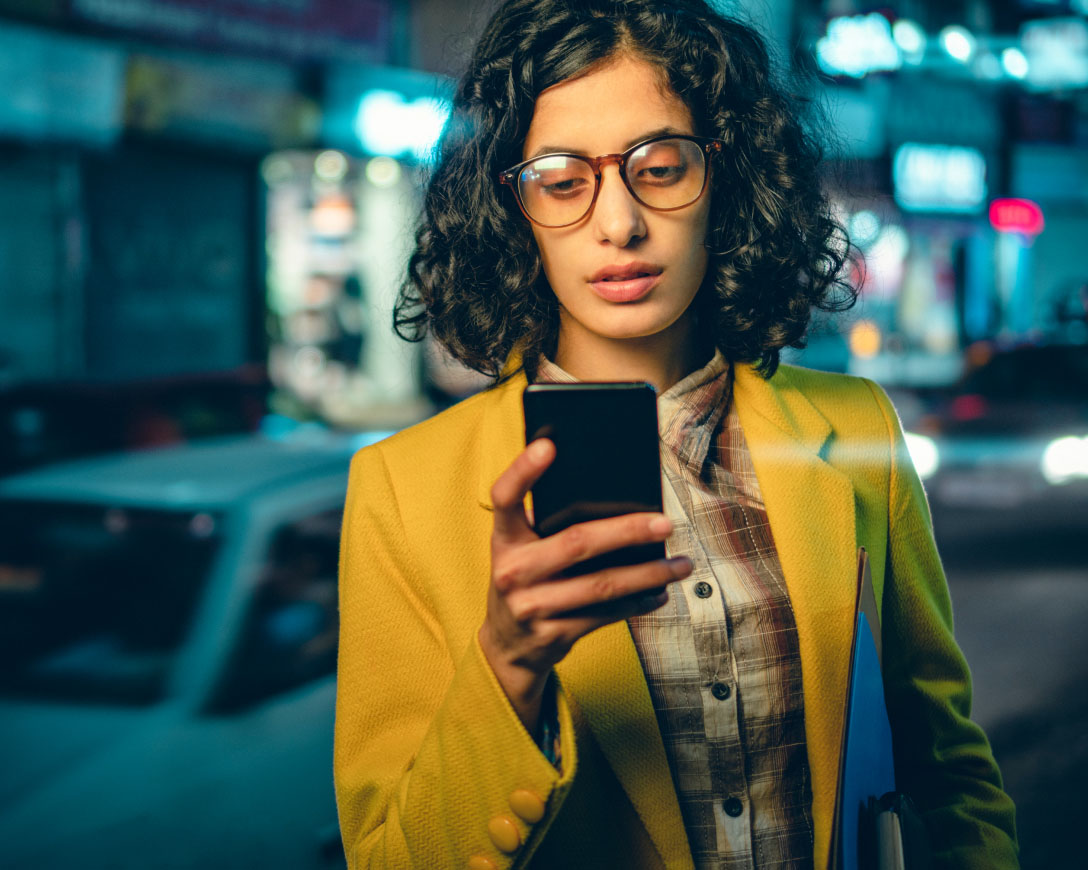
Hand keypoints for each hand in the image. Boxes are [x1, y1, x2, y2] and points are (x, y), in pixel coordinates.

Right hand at [478, 437, 692, 731]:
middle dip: (627, 532)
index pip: (505, 497)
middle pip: (576, 543)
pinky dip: (638, 602)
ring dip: (648, 574)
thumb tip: (616, 497)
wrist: (507, 647)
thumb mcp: (523, 550)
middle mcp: (512, 571)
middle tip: (665, 523)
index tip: (548, 445)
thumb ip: (550, 526)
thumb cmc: (527, 580)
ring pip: (601, 585)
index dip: (522, 470)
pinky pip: (605, 614)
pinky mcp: (553, 635)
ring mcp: (531, 607)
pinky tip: (660, 592)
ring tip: (681, 564)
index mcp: (504, 539)